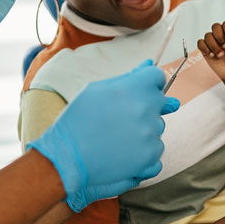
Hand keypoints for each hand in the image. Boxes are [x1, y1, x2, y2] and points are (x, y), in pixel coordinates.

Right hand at [30, 60, 179, 212]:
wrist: (66, 159)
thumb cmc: (77, 121)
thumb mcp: (96, 90)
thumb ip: (127, 77)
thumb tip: (149, 64)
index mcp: (134, 88)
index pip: (156, 77)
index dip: (147, 83)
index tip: (138, 91)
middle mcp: (147, 109)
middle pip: (158, 102)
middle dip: (144, 106)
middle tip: (120, 118)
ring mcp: (150, 135)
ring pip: (157, 127)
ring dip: (144, 130)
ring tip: (117, 137)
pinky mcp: (150, 158)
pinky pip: (156, 149)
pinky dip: (144, 152)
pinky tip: (123, 152)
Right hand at [196, 20, 224, 96]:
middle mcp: (221, 34)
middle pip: (215, 26)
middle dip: (219, 38)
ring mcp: (212, 40)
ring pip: (207, 35)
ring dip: (214, 46)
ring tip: (220, 55)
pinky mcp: (205, 47)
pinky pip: (200, 43)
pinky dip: (205, 49)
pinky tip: (211, 55)